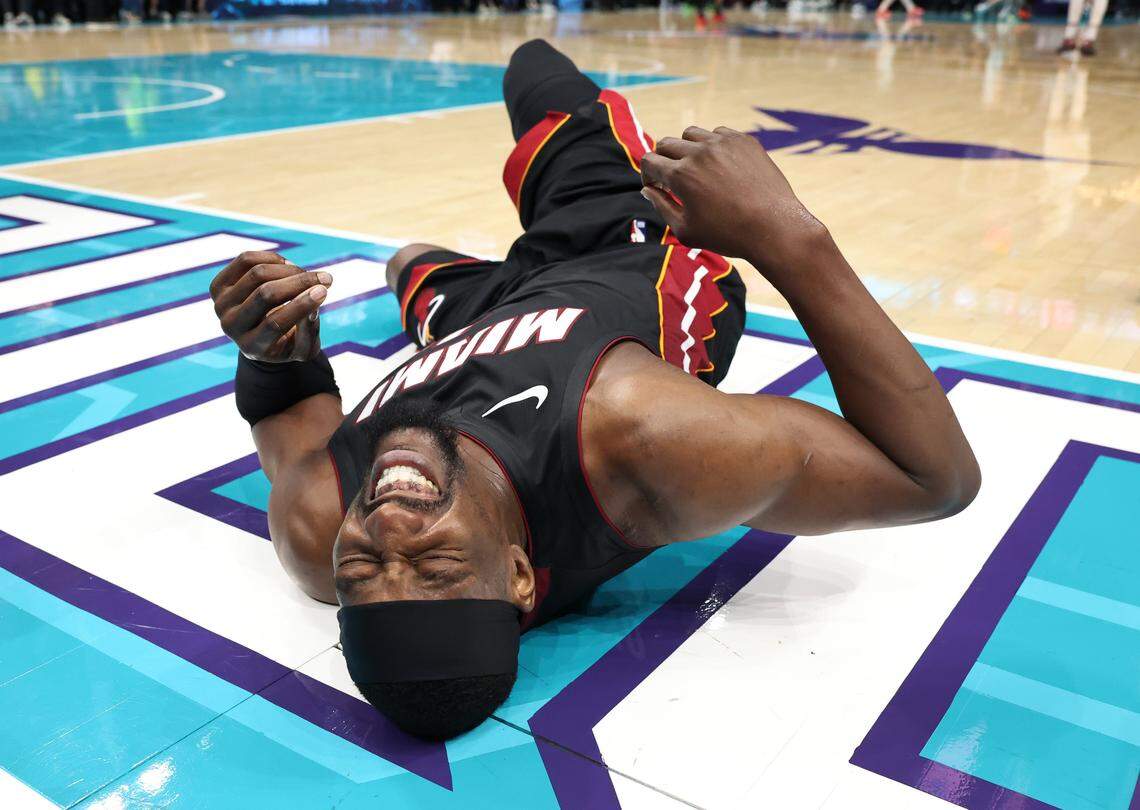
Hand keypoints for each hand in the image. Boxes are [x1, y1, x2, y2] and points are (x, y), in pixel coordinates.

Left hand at [209, 251, 331, 362]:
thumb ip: (310, 331)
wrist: (258, 336)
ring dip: (289, 269)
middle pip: (265, 294)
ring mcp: (221, 304)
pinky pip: (246, 260)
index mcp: (252, 347)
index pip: (276, 323)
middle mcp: (231, 326)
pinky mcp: (217, 286)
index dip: (301, 304)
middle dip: (299, 282)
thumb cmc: (287, 342)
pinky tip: (287, 266)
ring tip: (305, 275)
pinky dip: (273, 259)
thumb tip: (315, 300)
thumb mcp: (304, 348)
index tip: (324, 290)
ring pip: (257, 273)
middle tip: (325, 278)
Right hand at [641, 126, 826, 270]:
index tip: (656, 186)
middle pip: (666, 144)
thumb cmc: (727, 234)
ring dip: (686, 149)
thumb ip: (661, 206)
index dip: (647, 174)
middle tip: (673, 178)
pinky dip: (712, 146)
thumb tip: (648, 189)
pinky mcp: (743, 141)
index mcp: (680, 175)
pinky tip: (720, 166)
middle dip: (663, 160)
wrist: (773, 227)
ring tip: (696, 169)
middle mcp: (699, 152)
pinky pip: (718, 134)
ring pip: (691, 134)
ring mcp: (723, 143)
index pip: (649, 160)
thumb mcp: (685, 230)